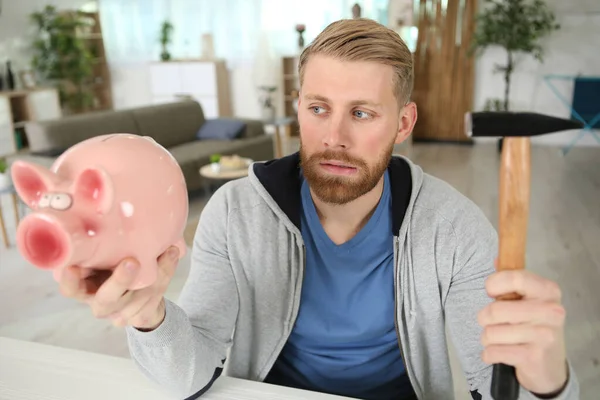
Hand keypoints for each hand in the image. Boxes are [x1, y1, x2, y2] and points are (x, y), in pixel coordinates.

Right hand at [58, 246, 179, 330]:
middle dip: (120, 281)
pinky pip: (155, 299)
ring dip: (155, 274)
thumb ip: (102, 242)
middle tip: (131, 262)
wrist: (141, 292)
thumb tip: (112, 212)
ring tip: (167, 250)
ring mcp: (121, 313)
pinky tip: (172, 256)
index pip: (70, 289)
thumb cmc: (115, 263)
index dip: (70, 281)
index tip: (73, 266)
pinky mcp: (140, 316)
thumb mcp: (105, 252)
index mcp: (84, 287)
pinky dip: (166, 274)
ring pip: (137, 299)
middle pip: (106, 299)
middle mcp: (99, 303)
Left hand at [478, 269, 568, 395]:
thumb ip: (512, 279)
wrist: (549, 364)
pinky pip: (493, 351)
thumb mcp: (529, 299)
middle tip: (493, 322)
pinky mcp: (533, 356)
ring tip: (499, 338)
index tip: (491, 291)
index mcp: (548, 290)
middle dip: (484, 318)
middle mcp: (550, 311)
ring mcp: (544, 335)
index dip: (493, 283)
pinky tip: (499, 352)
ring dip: (487, 338)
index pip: (514, 277)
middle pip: (495, 310)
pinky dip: (489, 354)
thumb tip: (497, 259)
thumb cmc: (533, 326)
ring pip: (490, 333)